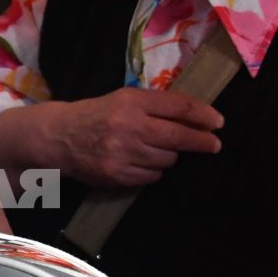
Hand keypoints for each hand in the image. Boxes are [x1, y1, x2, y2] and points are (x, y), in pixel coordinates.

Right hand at [50, 87, 222, 187]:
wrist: (59, 137)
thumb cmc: (97, 114)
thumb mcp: (124, 100)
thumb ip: (156, 105)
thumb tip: (196, 117)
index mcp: (131, 102)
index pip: (177, 106)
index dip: (202, 115)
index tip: (218, 122)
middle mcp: (128, 126)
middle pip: (178, 136)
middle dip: (201, 142)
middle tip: (214, 145)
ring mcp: (123, 153)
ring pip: (167, 159)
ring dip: (170, 156)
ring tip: (160, 150)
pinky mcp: (117, 175)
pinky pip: (152, 176)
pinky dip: (154, 170)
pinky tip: (144, 162)